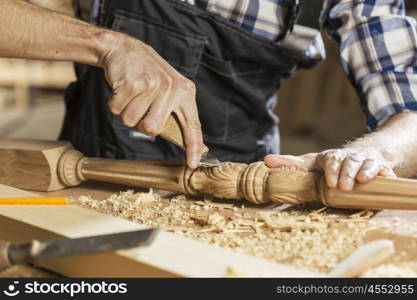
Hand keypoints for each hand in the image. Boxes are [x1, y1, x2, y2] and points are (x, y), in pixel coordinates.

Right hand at [100, 33, 202, 168]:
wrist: (125, 49)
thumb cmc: (147, 75)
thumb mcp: (169, 88)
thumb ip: (174, 109)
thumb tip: (178, 138)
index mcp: (184, 93)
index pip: (192, 125)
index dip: (193, 146)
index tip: (192, 163)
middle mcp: (171, 89)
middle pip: (152, 129)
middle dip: (141, 123)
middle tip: (141, 106)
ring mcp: (151, 86)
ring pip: (131, 121)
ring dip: (126, 111)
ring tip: (132, 93)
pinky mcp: (132, 84)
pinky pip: (117, 110)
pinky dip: (115, 103)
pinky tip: (122, 88)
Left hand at [264, 147, 395, 190]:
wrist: (361, 154)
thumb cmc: (330, 163)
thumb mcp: (310, 162)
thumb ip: (289, 163)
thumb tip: (265, 160)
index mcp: (330, 157)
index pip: (330, 161)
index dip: (330, 170)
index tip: (329, 182)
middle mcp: (348, 157)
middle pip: (348, 162)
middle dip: (345, 173)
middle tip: (343, 186)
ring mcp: (364, 161)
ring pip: (365, 164)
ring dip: (363, 172)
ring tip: (361, 181)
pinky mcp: (379, 167)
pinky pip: (383, 169)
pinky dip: (383, 173)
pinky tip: (384, 178)